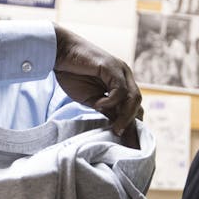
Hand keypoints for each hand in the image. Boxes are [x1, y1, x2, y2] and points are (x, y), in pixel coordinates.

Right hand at [53, 25, 142, 139]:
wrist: (60, 53)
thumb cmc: (73, 74)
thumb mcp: (92, 99)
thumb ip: (106, 110)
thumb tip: (118, 129)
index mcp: (122, 84)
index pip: (134, 108)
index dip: (133, 126)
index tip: (129, 145)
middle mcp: (125, 77)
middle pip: (138, 104)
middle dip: (133, 125)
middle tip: (124, 140)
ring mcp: (120, 71)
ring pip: (134, 98)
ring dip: (126, 116)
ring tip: (114, 128)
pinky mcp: (111, 66)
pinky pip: (120, 89)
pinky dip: (111, 101)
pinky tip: (98, 106)